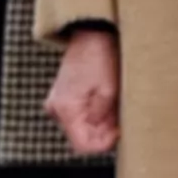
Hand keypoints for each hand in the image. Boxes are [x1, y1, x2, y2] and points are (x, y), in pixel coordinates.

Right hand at [48, 28, 120, 153]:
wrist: (91, 32)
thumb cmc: (101, 57)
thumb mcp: (109, 89)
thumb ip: (104, 117)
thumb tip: (105, 134)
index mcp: (65, 108)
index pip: (82, 144)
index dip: (103, 145)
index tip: (119, 133)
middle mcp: (57, 108)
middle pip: (82, 136)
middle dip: (103, 132)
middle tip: (121, 117)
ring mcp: (59, 102)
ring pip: (82, 126)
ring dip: (100, 122)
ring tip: (115, 105)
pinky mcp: (64, 96)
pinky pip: (80, 114)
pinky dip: (95, 113)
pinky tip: (107, 101)